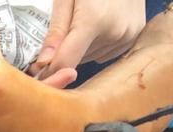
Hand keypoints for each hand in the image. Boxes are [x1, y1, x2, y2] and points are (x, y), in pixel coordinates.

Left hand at [32, 0, 146, 79]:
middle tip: (65, 28)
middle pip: (78, 60)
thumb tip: (43, 62)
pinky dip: (97, 45)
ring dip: (82, 48)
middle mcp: (115, 32)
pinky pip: (106, 52)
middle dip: (66, 50)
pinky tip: (99, 25)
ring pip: (91, 57)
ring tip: (86, 21)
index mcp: (95, 20)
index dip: (48, 69)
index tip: (37, 68)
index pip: (66, 62)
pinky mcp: (135, 37)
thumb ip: (56, 29)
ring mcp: (127, 36)